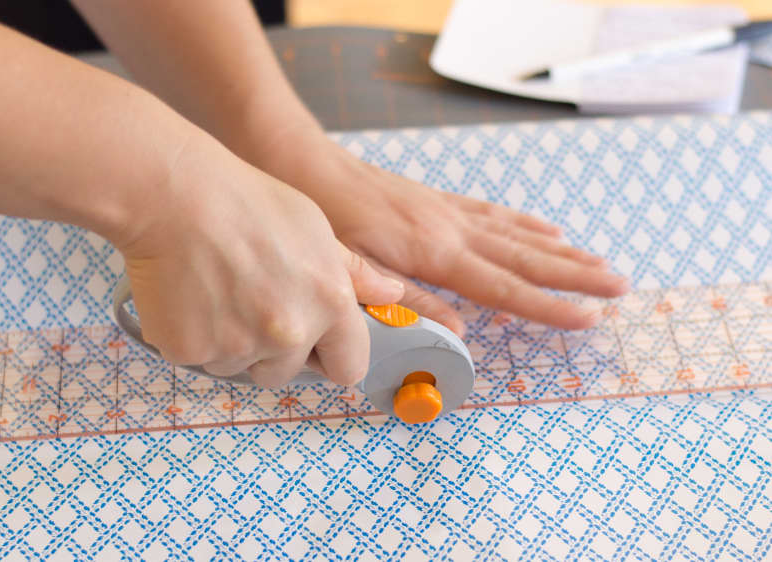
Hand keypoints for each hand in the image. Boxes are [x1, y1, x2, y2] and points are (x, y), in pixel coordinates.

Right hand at [115, 133, 403, 386]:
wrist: (174, 196)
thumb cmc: (244, 202)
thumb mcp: (315, 228)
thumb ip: (355, 272)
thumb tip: (391, 293)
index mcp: (329, 303)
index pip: (349, 367)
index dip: (332, 356)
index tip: (318, 347)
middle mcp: (289, 332)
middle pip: (288, 372)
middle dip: (274, 350)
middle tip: (252, 302)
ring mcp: (238, 346)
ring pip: (241, 367)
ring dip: (233, 345)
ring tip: (219, 291)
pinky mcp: (191, 351)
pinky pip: (200, 360)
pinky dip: (194, 338)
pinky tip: (190, 296)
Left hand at [256, 131, 629, 335]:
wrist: (304, 164)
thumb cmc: (325, 220)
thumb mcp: (354, 268)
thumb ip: (406, 299)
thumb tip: (457, 331)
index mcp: (434, 253)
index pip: (504, 287)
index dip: (548, 306)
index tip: (589, 318)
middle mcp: (452, 230)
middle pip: (525, 258)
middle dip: (575, 276)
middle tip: (619, 287)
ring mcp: (448, 212)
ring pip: (517, 236)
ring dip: (561, 253)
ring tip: (599, 263)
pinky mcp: (439, 202)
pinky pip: (493, 214)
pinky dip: (525, 225)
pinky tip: (547, 230)